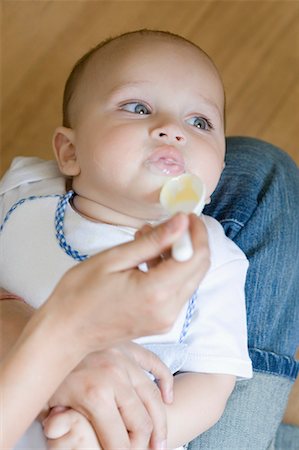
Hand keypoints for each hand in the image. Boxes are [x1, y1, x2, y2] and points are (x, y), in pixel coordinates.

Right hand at [44, 213, 209, 355]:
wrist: (66, 333)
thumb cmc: (80, 294)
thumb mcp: (114, 258)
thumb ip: (153, 241)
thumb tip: (181, 222)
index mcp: (156, 292)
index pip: (196, 257)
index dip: (196, 232)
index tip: (185, 215)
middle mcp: (167, 309)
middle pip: (198, 268)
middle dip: (191, 241)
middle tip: (172, 222)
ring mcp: (165, 319)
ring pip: (188, 278)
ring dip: (177, 254)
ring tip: (148, 237)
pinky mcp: (160, 322)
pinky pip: (176, 291)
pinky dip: (169, 270)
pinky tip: (147, 257)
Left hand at [47, 342, 172, 448]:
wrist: (50, 335)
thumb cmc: (47, 372)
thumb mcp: (45, 403)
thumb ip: (58, 425)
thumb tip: (63, 435)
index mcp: (95, 393)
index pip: (119, 439)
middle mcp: (115, 375)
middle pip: (141, 421)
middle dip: (144, 444)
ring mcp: (124, 358)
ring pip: (153, 396)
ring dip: (160, 422)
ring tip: (160, 443)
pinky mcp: (128, 346)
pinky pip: (155, 363)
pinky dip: (165, 381)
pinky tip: (168, 398)